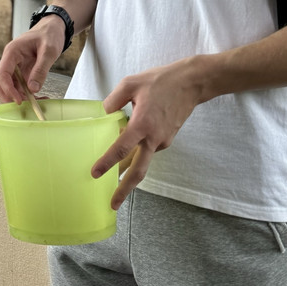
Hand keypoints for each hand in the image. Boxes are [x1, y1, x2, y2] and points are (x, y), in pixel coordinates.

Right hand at [0, 16, 66, 102]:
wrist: (53, 28)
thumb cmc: (49, 34)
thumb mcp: (49, 51)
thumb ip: (41, 69)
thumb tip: (32, 89)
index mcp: (12, 52)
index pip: (2, 74)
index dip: (8, 89)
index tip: (19, 100)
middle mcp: (10, 61)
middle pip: (1, 84)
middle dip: (9, 97)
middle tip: (25, 106)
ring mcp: (15, 68)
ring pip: (9, 88)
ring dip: (20, 98)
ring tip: (37, 103)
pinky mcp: (22, 73)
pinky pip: (20, 88)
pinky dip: (28, 96)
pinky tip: (41, 98)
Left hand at [92, 56, 206, 208]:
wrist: (191, 84)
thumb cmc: (161, 81)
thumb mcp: (131, 84)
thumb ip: (114, 100)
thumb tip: (104, 113)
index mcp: (142, 124)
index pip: (121, 148)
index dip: (107, 162)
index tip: (95, 174)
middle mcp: (153, 138)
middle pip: (138, 170)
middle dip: (124, 189)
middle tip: (113, 204)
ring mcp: (163, 141)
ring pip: (143, 159)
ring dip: (129, 170)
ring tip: (114, 179)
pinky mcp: (168, 139)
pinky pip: (149, 149)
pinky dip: (138, 152)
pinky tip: (130, 147)